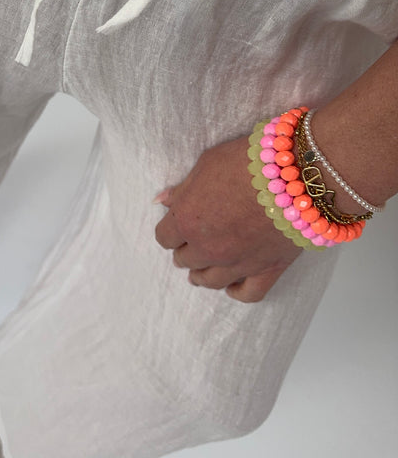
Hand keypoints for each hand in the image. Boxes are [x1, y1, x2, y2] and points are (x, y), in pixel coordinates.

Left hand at [154, 135, 300, 301]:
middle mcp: (208, 248)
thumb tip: (161, 201)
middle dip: (187, 249)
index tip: (177, 223)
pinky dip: (236, 291)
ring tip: (203, 267)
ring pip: (209, 280)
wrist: (295, 175)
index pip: (165, 237)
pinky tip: (232, 284)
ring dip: (202, 273)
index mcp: (187, 221)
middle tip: (194, 239)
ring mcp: (237, 263)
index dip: (171, 229)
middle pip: (185, 260)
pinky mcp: (267, 270)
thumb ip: (182, 189)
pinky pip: (246, 294)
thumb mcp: (206, 164)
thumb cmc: (247, 163)